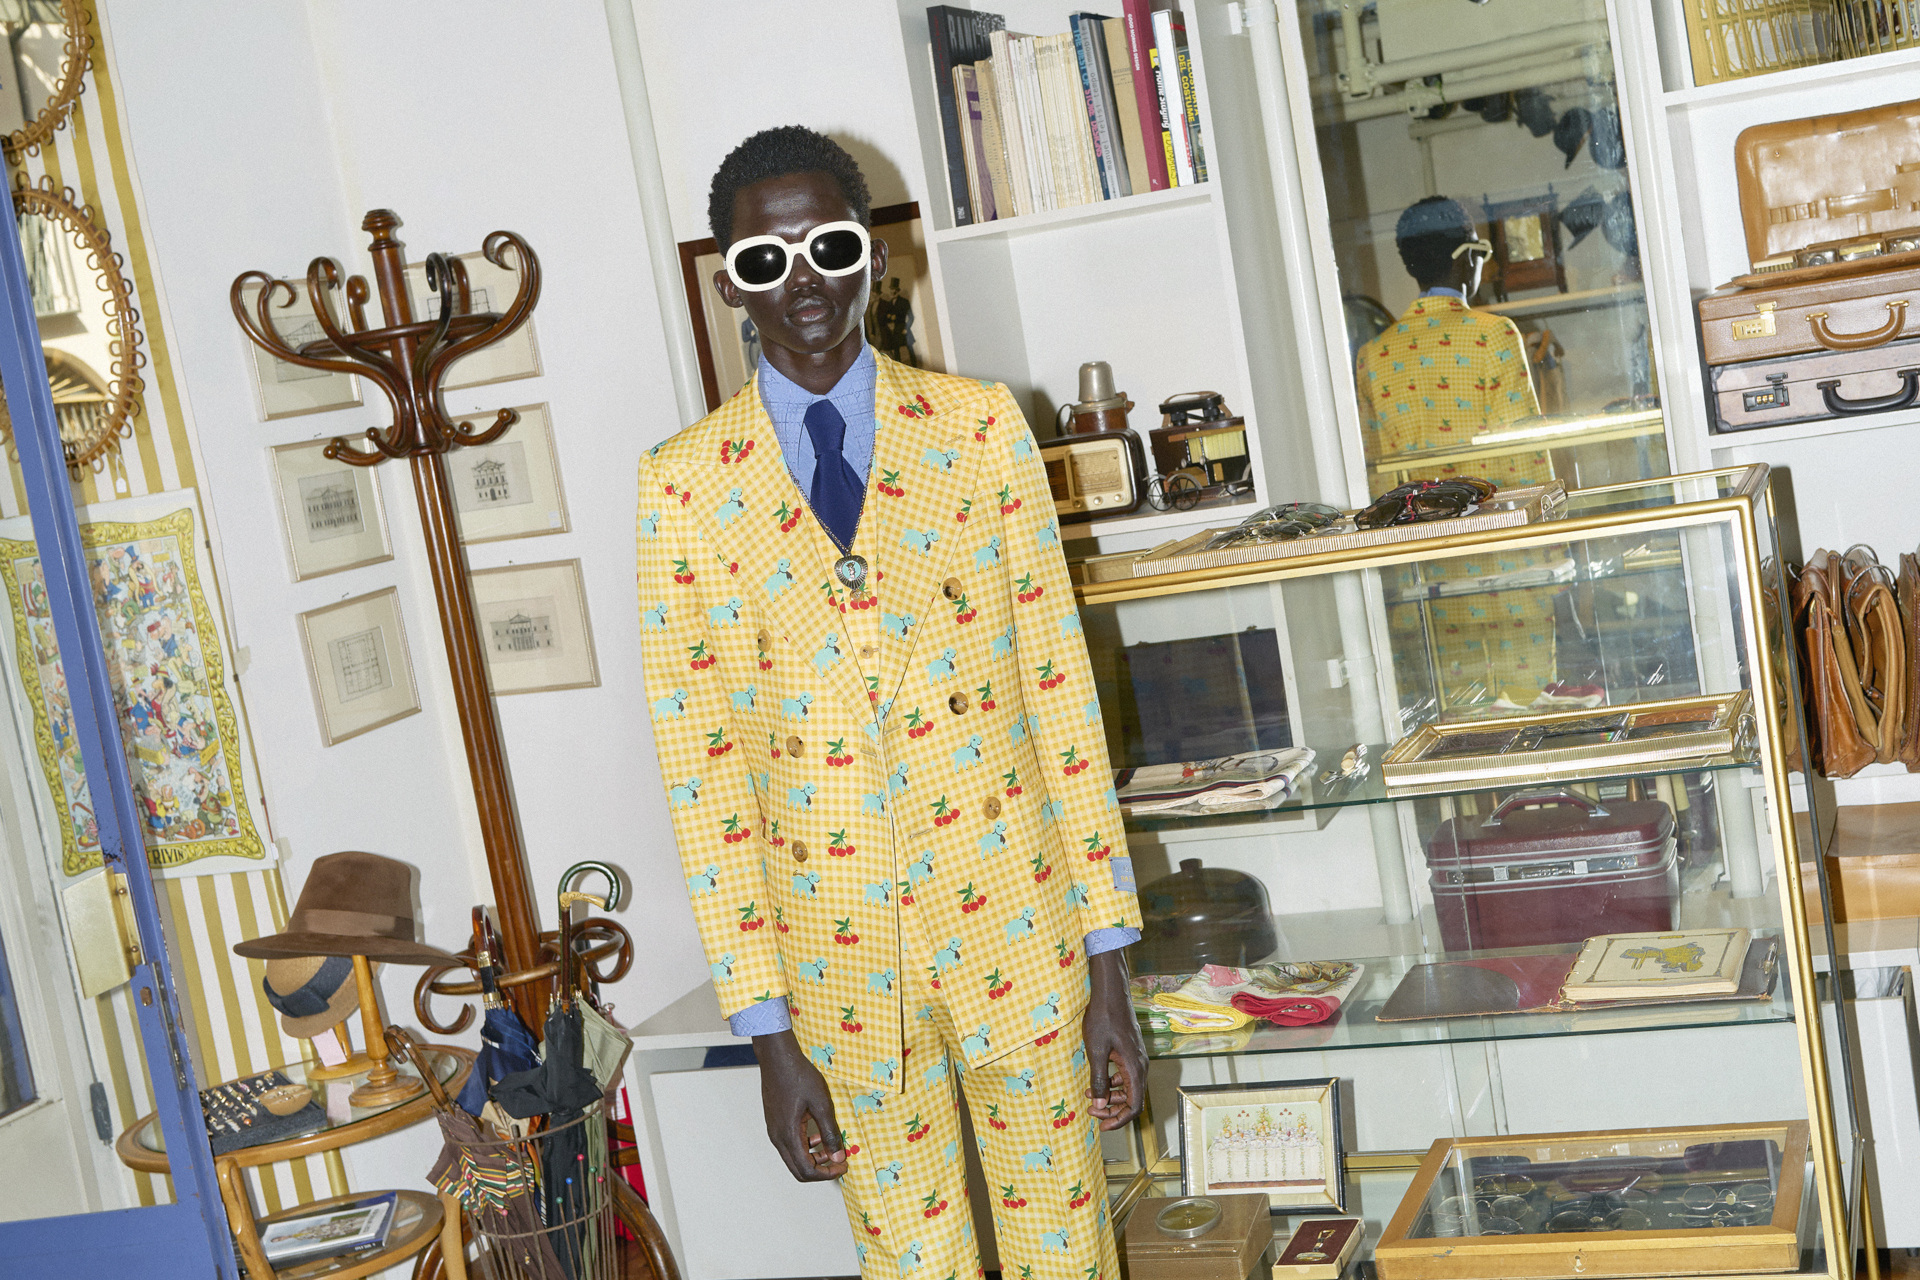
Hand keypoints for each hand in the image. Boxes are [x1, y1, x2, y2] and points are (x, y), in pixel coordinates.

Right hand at [756, 1029, 847, 1180]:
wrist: (777, 1058)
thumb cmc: (798, 1076)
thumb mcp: (821, 1104)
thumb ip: (830, 1132)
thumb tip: (838, 1157)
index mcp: (788, 1135)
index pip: (806, 1170)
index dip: (827, 1174)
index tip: (843, 1166)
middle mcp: (777, 1138)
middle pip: (797, 1169)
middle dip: (820, 1169)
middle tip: (839, 1160)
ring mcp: (774, 1130)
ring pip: (793, 1157)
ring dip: (812, 1158)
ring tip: (830, 1144)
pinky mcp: (774, 1123)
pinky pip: (789, 1144)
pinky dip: (804, 1146)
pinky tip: (817, 1133)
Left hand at [1082, 948, 1147, 1130]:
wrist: (1111, 994)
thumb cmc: (1103, 1018)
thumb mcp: (1096, 1051)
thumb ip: (1098, 1079)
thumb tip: (1098, 1105)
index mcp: (1134, 1068)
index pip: (1134, 1105)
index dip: (1120, 1120)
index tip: (1102, 1127)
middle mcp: (1140, 1065)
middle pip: (1132, 1099)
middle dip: (1112, 1110)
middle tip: (1091, 1113)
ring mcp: (1137, 1058)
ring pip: (1129, 1088)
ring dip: (1111, 1097)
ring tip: (1088, 1098)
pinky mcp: (1130, 1053)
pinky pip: (1125, 1076)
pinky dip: (1112, 1084)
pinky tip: (1095, 1082)